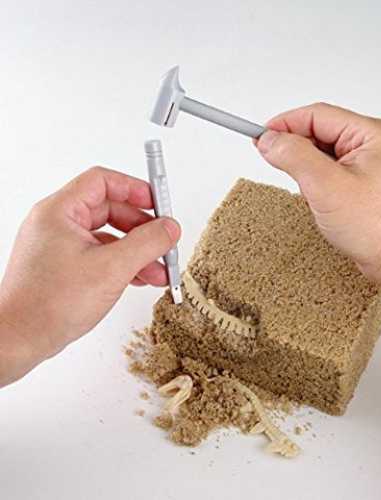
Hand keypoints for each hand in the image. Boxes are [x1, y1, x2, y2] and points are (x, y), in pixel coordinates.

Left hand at [0, 167, 179, 384]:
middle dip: (142, 228)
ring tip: (159, 269)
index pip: (102, 182)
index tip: (157, 203)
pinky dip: (124, 264)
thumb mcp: (111, 269)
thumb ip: (146, 243)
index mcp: (60, 212)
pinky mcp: (66, 267)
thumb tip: (169, 227)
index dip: (134, 189)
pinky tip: (142, 279)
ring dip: (138, 250)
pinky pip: (102, 255)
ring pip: (110, 236)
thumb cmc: (48, 305)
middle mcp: (58, 225)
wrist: (19, 341)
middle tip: (164, 240)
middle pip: (111, 210)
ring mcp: (61, 246)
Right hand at [256, 103, 380, 288]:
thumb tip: (270, 139)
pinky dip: (316, 182)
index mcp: (371, 134)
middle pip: (320, 132)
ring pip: (324, 154)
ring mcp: (370, 165)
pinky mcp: (365, 185)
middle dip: (295, 148)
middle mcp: (374, 145)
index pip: (317, 115)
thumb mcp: (326, 186)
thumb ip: (294, 156)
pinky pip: (332, 172)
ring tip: (306, 191)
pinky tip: (317, 199)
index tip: (260, 137)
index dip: (284, 124)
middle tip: (274, 163)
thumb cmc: (378, 227)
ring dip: (306, 168)